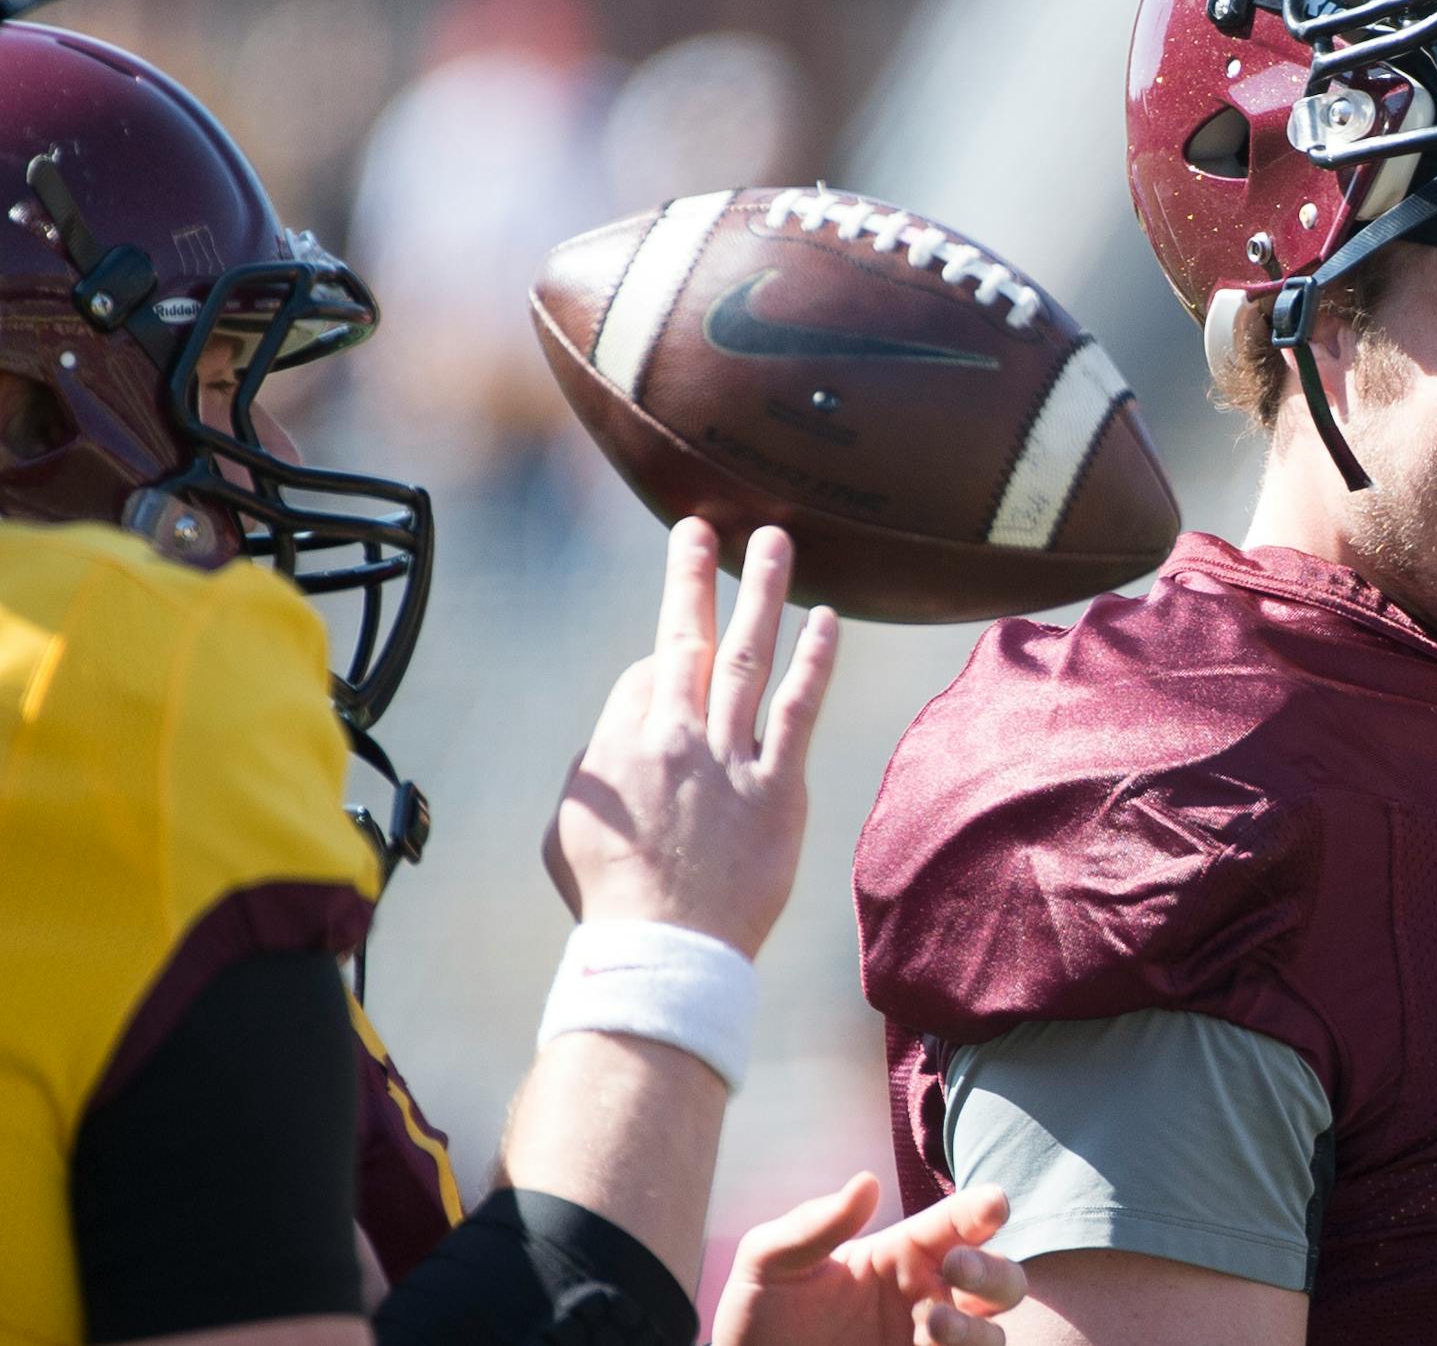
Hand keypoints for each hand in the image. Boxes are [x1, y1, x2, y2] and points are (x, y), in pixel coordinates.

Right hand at [544, 519, 838, 956]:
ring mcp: (729, 757)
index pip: (649, 670)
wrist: (661, 951)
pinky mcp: (777, 787)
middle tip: (701, 526)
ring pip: (745, 654)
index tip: (678, 657)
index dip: (664, 659)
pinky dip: (813, 660)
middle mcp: (675, 735)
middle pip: (686, 637)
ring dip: (761, 593)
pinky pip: (798, 708)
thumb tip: (625, 735)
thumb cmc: (610, 898)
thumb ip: (597, 766)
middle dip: (692, 576)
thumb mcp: (571, 824)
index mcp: (622, 742)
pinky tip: (826, 619)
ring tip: (776, 540)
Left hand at [710, 1175, 1025, 1345]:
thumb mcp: (768, 1264)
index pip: (956, 1225)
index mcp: (900, 1256)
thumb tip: (867, 1183)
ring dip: (973, 1329)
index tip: (993, 1204)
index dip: (982, 1209)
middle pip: (1000, 1279)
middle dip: (992, 1270)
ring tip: (929, 1324)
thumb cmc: (757, 1321)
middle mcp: (926, 1300)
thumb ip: (811, 1224)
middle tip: (954, 1267)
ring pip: (992, 1336)